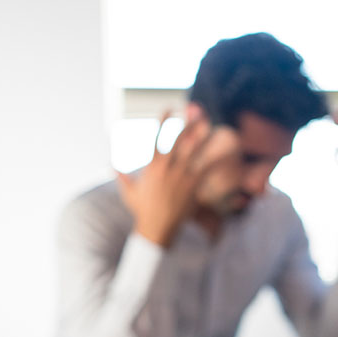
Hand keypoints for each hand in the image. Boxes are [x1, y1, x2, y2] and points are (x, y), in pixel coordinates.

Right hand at [116, 112, 238, 246]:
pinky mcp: (191, 186)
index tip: (168, 108)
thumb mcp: (129, 193)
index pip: (156, 137)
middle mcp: (166, 168)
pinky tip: (226, 151)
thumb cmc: (141, 211)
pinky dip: (216, 159)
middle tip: (196, 110)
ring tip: (209, 123)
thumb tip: (111, 167)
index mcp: (151, 166)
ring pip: (193, 151)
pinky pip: (206, 169)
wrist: (155, 228)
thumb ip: (122, 177)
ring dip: (201, 135)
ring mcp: (179, 176)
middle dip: (187, 124)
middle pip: (178, 139)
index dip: (163, 121)